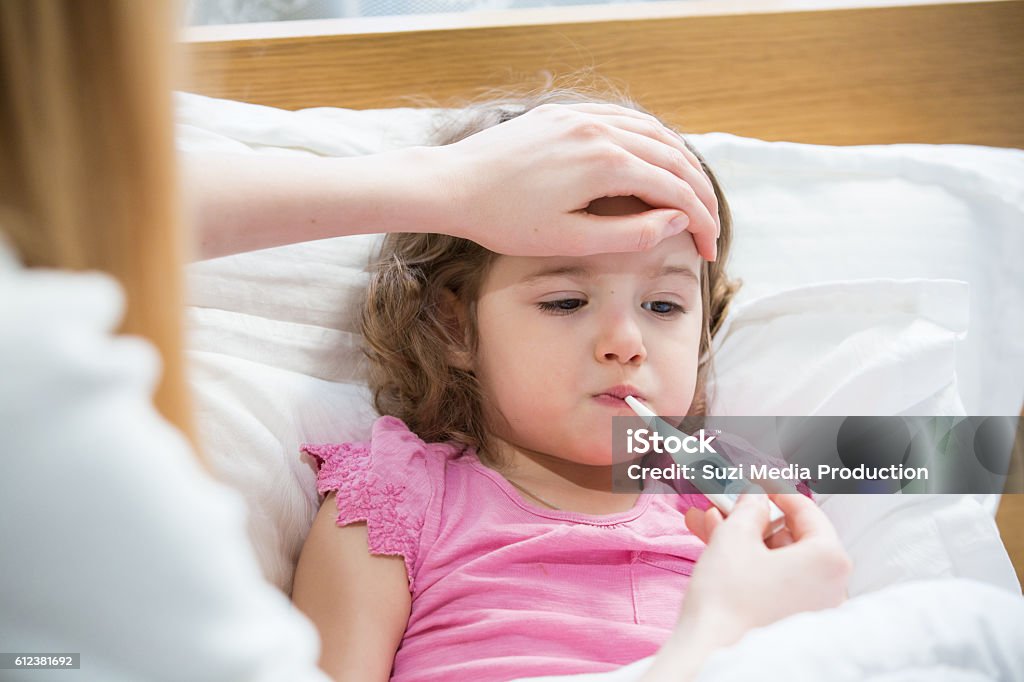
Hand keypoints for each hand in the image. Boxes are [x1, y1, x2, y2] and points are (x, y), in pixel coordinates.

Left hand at [428, 103, 720, 259]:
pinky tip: (654, 157)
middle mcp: (601, 130)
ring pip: (653, 132)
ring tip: (691, 194)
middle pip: (673, 157)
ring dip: (680, 163)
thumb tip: (677, 222)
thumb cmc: (505, 221)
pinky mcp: (564, 113)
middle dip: (699, 193)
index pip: (674, 190)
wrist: (452, 185)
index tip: (710, 249)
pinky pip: (622, 118)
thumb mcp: (570, 239)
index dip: (700, 221)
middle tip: (709, 226)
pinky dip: (649, 138)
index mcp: (606, 163)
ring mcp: (582, 115)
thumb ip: (629, 233)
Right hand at [642, 492, 850, 681]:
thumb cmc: (728, 600)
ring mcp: (813, 608)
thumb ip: (748, 507)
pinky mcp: (792, 624)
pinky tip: (714, 547)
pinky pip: (772, 582)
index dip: (771, 488)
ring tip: (705, 521)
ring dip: (741, 537)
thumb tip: (754, 498)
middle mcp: (831, 586)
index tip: (751, 479)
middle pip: (789, 536)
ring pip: (776, 559)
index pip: (804, 508)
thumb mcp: (735, 536)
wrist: (711, 655)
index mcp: (829, 559)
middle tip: (722, 500)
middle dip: (748, 516)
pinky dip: (747, 564)